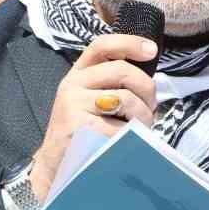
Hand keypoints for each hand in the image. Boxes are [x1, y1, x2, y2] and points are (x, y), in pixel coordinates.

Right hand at [30, 33, 157, 198]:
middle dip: (147, 88)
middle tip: (152, 106)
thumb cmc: (84, 132)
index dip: (129, 43)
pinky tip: (126, 144)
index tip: (151, 50)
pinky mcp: (78, 127)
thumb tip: (150, 82)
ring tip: (141, 128)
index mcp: (78, 74)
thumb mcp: (92, 101)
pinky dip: (131, 137)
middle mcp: (72, 84)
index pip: (102, 46)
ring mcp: (73, 105)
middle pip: (122, 70)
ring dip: (143, 115)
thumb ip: (113, 85)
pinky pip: (119, 127)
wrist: (56, 166)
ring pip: (125, 98)